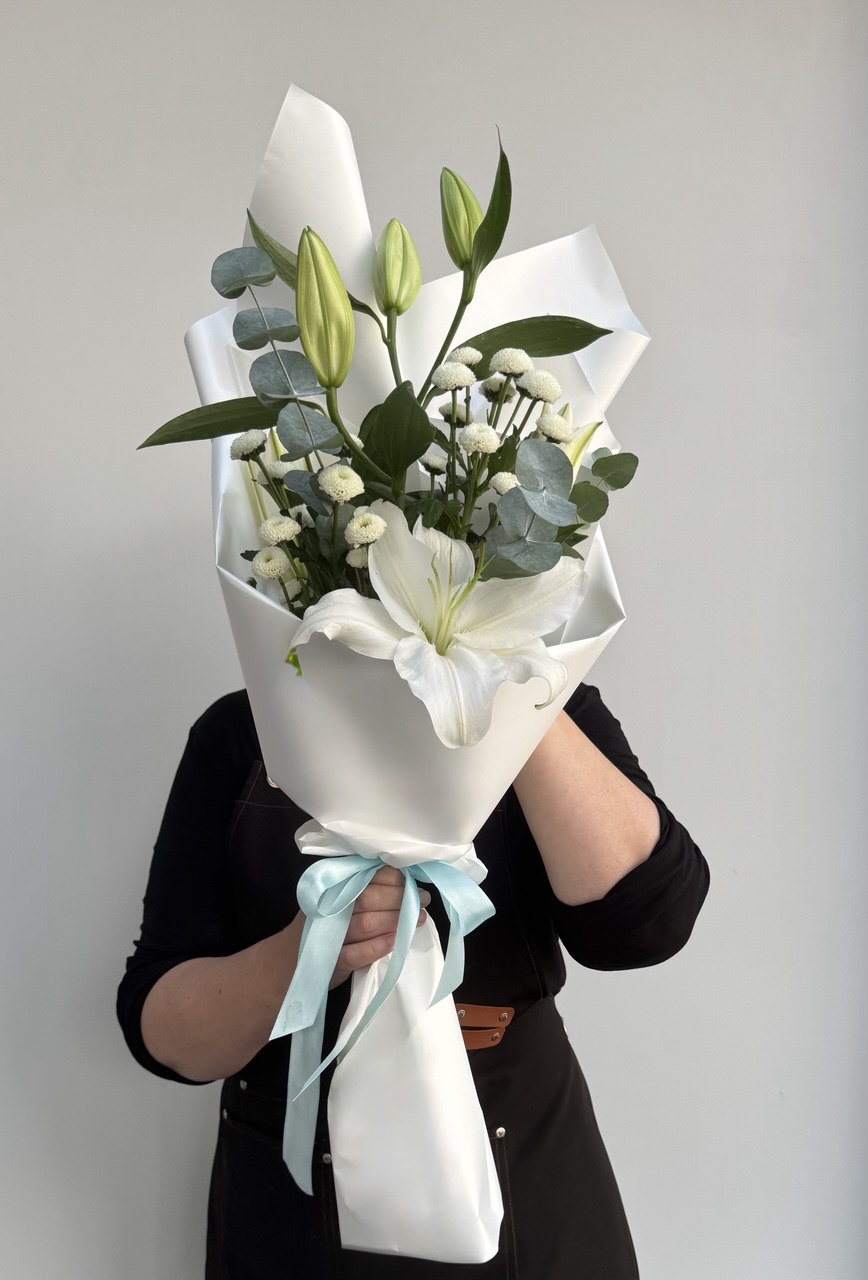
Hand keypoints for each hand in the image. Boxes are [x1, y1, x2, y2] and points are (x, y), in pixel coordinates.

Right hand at [329, 866, 429, 989]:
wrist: (290, 960)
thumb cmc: (322, 926)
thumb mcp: (335, 900)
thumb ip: (360, 887)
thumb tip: (402, 877)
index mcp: (331, 888)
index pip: (364, 875)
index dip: (392, 878)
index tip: (413, 881)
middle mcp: (328, 908)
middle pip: (368, 898)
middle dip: (400, 898)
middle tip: (423, 900)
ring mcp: (329, 936)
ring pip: (366, 924)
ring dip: (396, 921)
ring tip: (418, 919)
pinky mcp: (331, 962)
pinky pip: (355, 954)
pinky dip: (377, 947)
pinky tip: (394, 941)